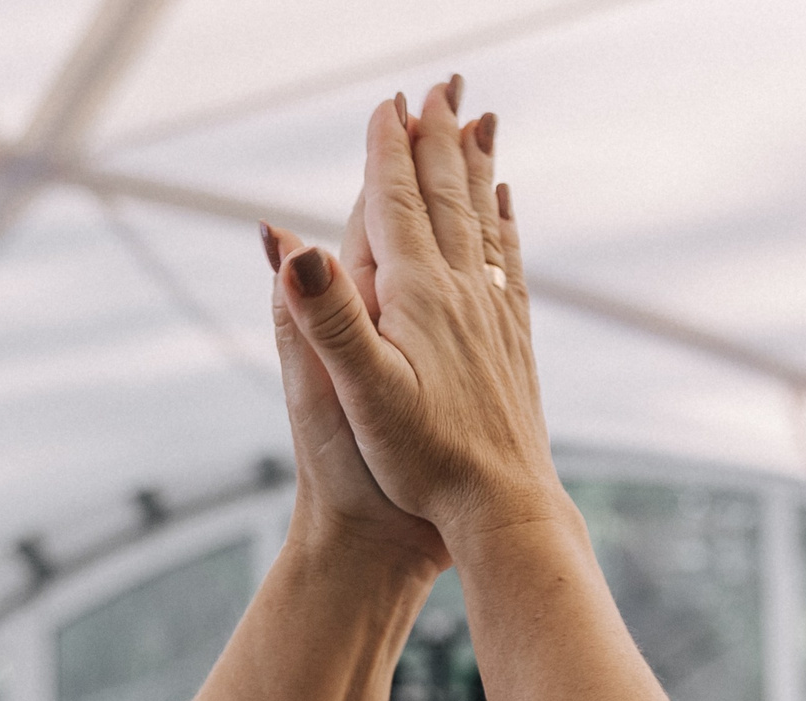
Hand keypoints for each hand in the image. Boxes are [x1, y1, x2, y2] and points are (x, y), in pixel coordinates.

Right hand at [274, 78, 562, 549]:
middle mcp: (466, 295)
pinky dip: (502, 224)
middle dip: (438, 140)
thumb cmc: (426, 461)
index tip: (387, 102)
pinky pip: (508, 264)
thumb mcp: (361, 392)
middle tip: (438, 86)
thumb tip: (291, 242)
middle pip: (448, 199)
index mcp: (421, 296)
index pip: (398, 204)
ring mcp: (496, 317)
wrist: (506, 510)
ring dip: (475, 169)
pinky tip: (505, 208)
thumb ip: (327, 316)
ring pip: (484, 222)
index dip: (389, 151)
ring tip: (477, 123)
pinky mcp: (514, 344)